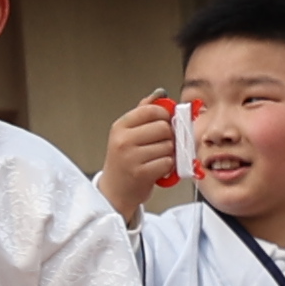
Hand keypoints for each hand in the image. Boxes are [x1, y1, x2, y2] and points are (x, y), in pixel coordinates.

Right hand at [94, 91, 180, 223]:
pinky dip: (168, 166)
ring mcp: (131, 157)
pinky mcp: (141, 174)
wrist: (115, 192)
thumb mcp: (128, 134)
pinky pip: (167, 162)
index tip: (165, 122)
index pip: (151, 110)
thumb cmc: (125, 161)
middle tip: (162, 144)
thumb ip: (144, 113)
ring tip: (158, 158)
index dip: (164, 115)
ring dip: (169, 153)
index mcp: (120, 127)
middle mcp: (123, 140)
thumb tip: (160, 93)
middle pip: (163, 127)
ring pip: (168, 146)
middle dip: (169, 136)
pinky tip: (159, 168)